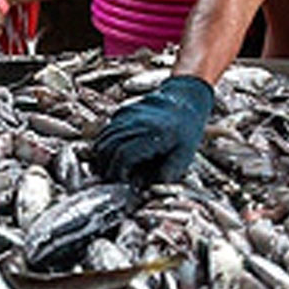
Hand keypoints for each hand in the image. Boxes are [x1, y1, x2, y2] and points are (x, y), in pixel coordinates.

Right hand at [94, 75, 213, 183]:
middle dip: (105, 168)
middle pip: (107, 147)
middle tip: (113, 180)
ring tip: (112, 170)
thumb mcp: (184, 156)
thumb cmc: (186, 132)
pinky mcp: (123, 110)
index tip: (121, 183)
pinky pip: (105, 130)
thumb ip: (165, 174)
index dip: (117, 173)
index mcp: (154, 134)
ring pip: (102, 138)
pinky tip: (115, 154)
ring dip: (102, 157)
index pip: (123, 155)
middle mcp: (138, 122)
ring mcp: (128, 114)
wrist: (186, 100)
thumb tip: (142, 189)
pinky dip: (105, 144)